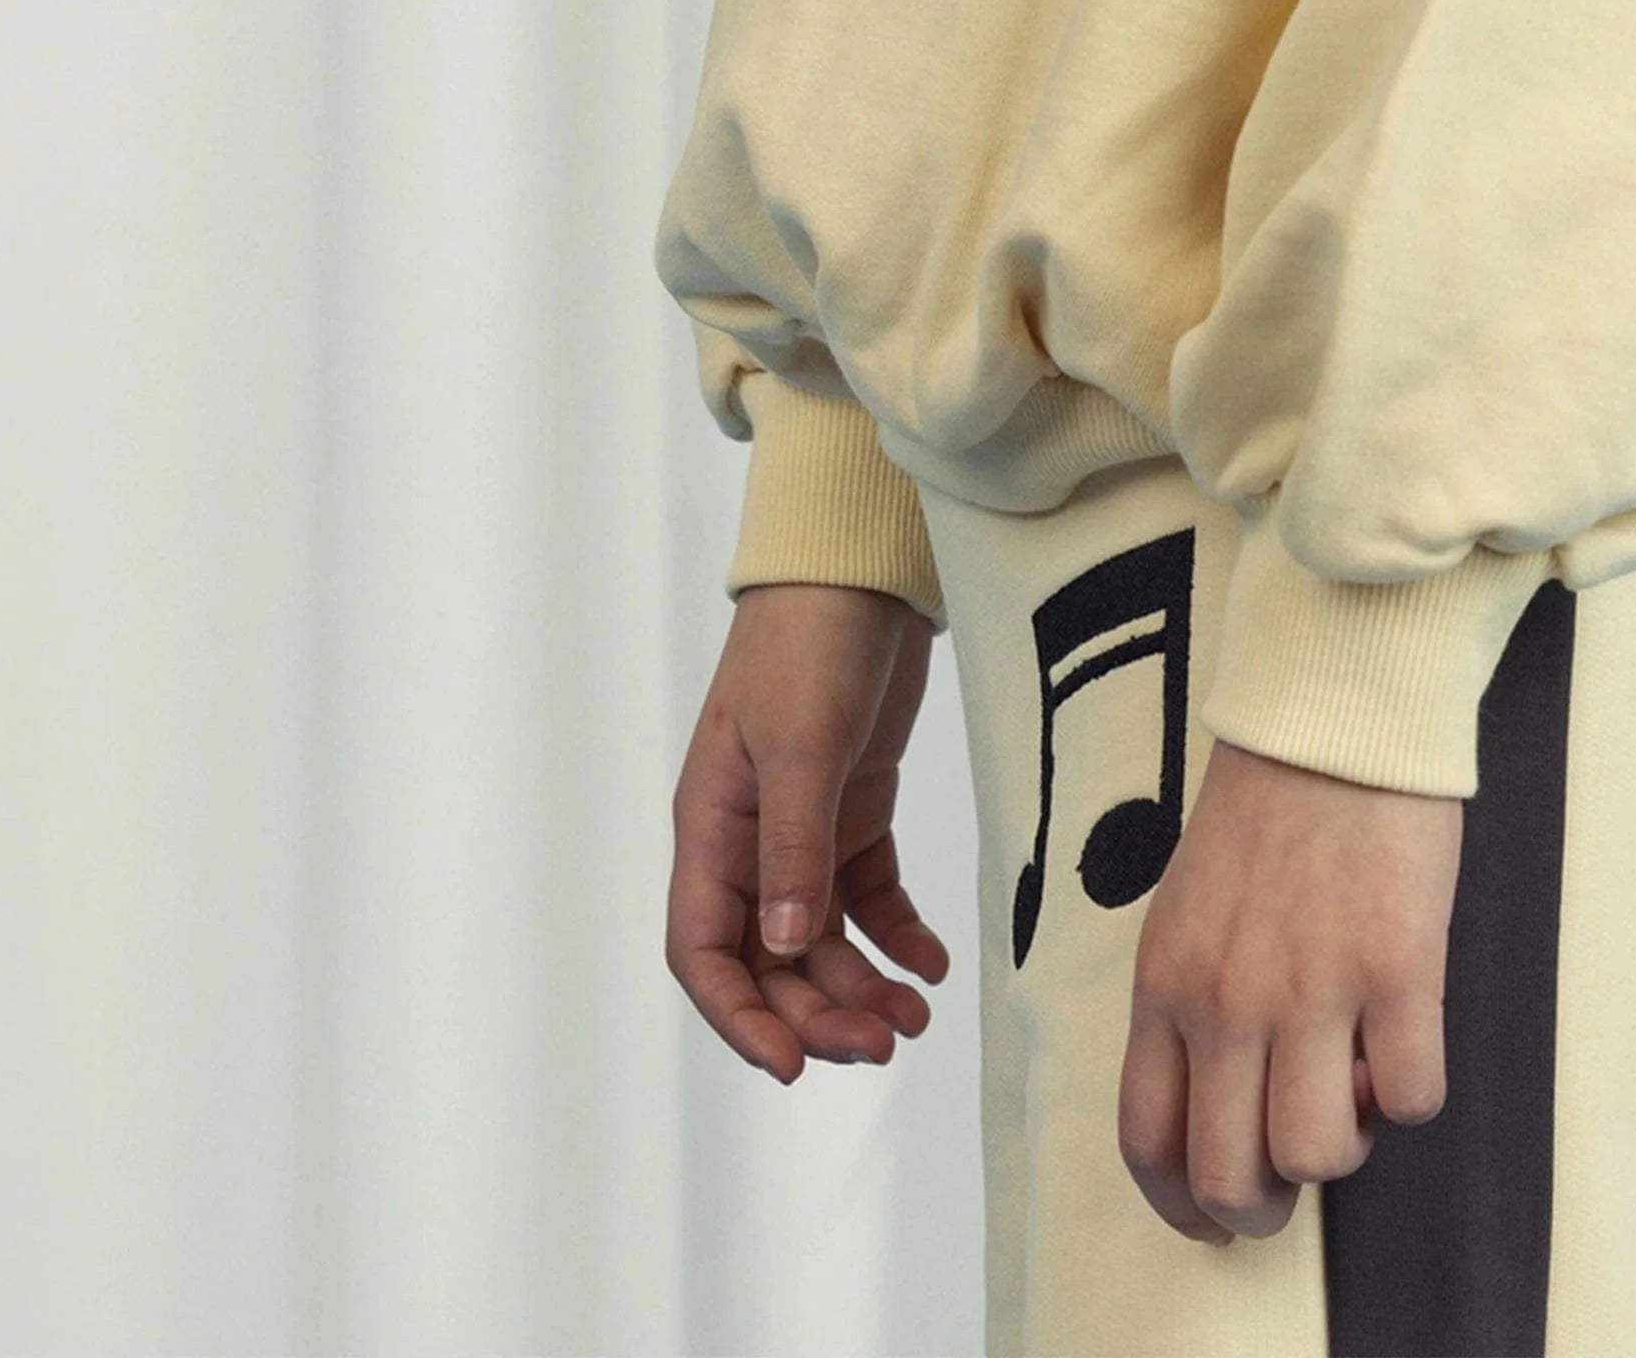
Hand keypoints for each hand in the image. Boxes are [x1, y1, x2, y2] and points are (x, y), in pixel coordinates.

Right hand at [668, 579, 953, 1082]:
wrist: (859, 569)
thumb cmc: (809, 644)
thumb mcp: (801, 745)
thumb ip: (795, 845)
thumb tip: (788, 950)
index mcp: (710, 828)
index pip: (705, 950)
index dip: (739, 1017)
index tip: (791, 1065)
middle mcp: (748, 841)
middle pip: (771, 961)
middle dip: (817, 1013)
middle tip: (881, 1045)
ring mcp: (802, 828)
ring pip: (821, 941)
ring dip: (860, 987)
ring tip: (914, 1019)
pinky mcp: (855, 810)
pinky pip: (868, 899)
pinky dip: (897, 937)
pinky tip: (930, 963)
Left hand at [1118, 736, 1459, 1244]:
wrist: (1337, 714)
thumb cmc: (1264, 807)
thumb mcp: (1187, 909)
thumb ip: (1192, 1003)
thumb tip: (1229, 1105)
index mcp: (1166, 981)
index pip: (1149, 1141)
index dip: (1183, 1207)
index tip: (1216, 1219)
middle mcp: (1228, 998)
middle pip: (1229, 1175)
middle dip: (1265, 1206)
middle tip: (1297, 1172)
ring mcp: (1313, 986)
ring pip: (1318, 1154)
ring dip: (1345, 1143)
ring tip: (1354, 1083)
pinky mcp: (1399, 968)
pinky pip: (1410, 1097)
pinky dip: (1412, 1091)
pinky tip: (1404, 1036)